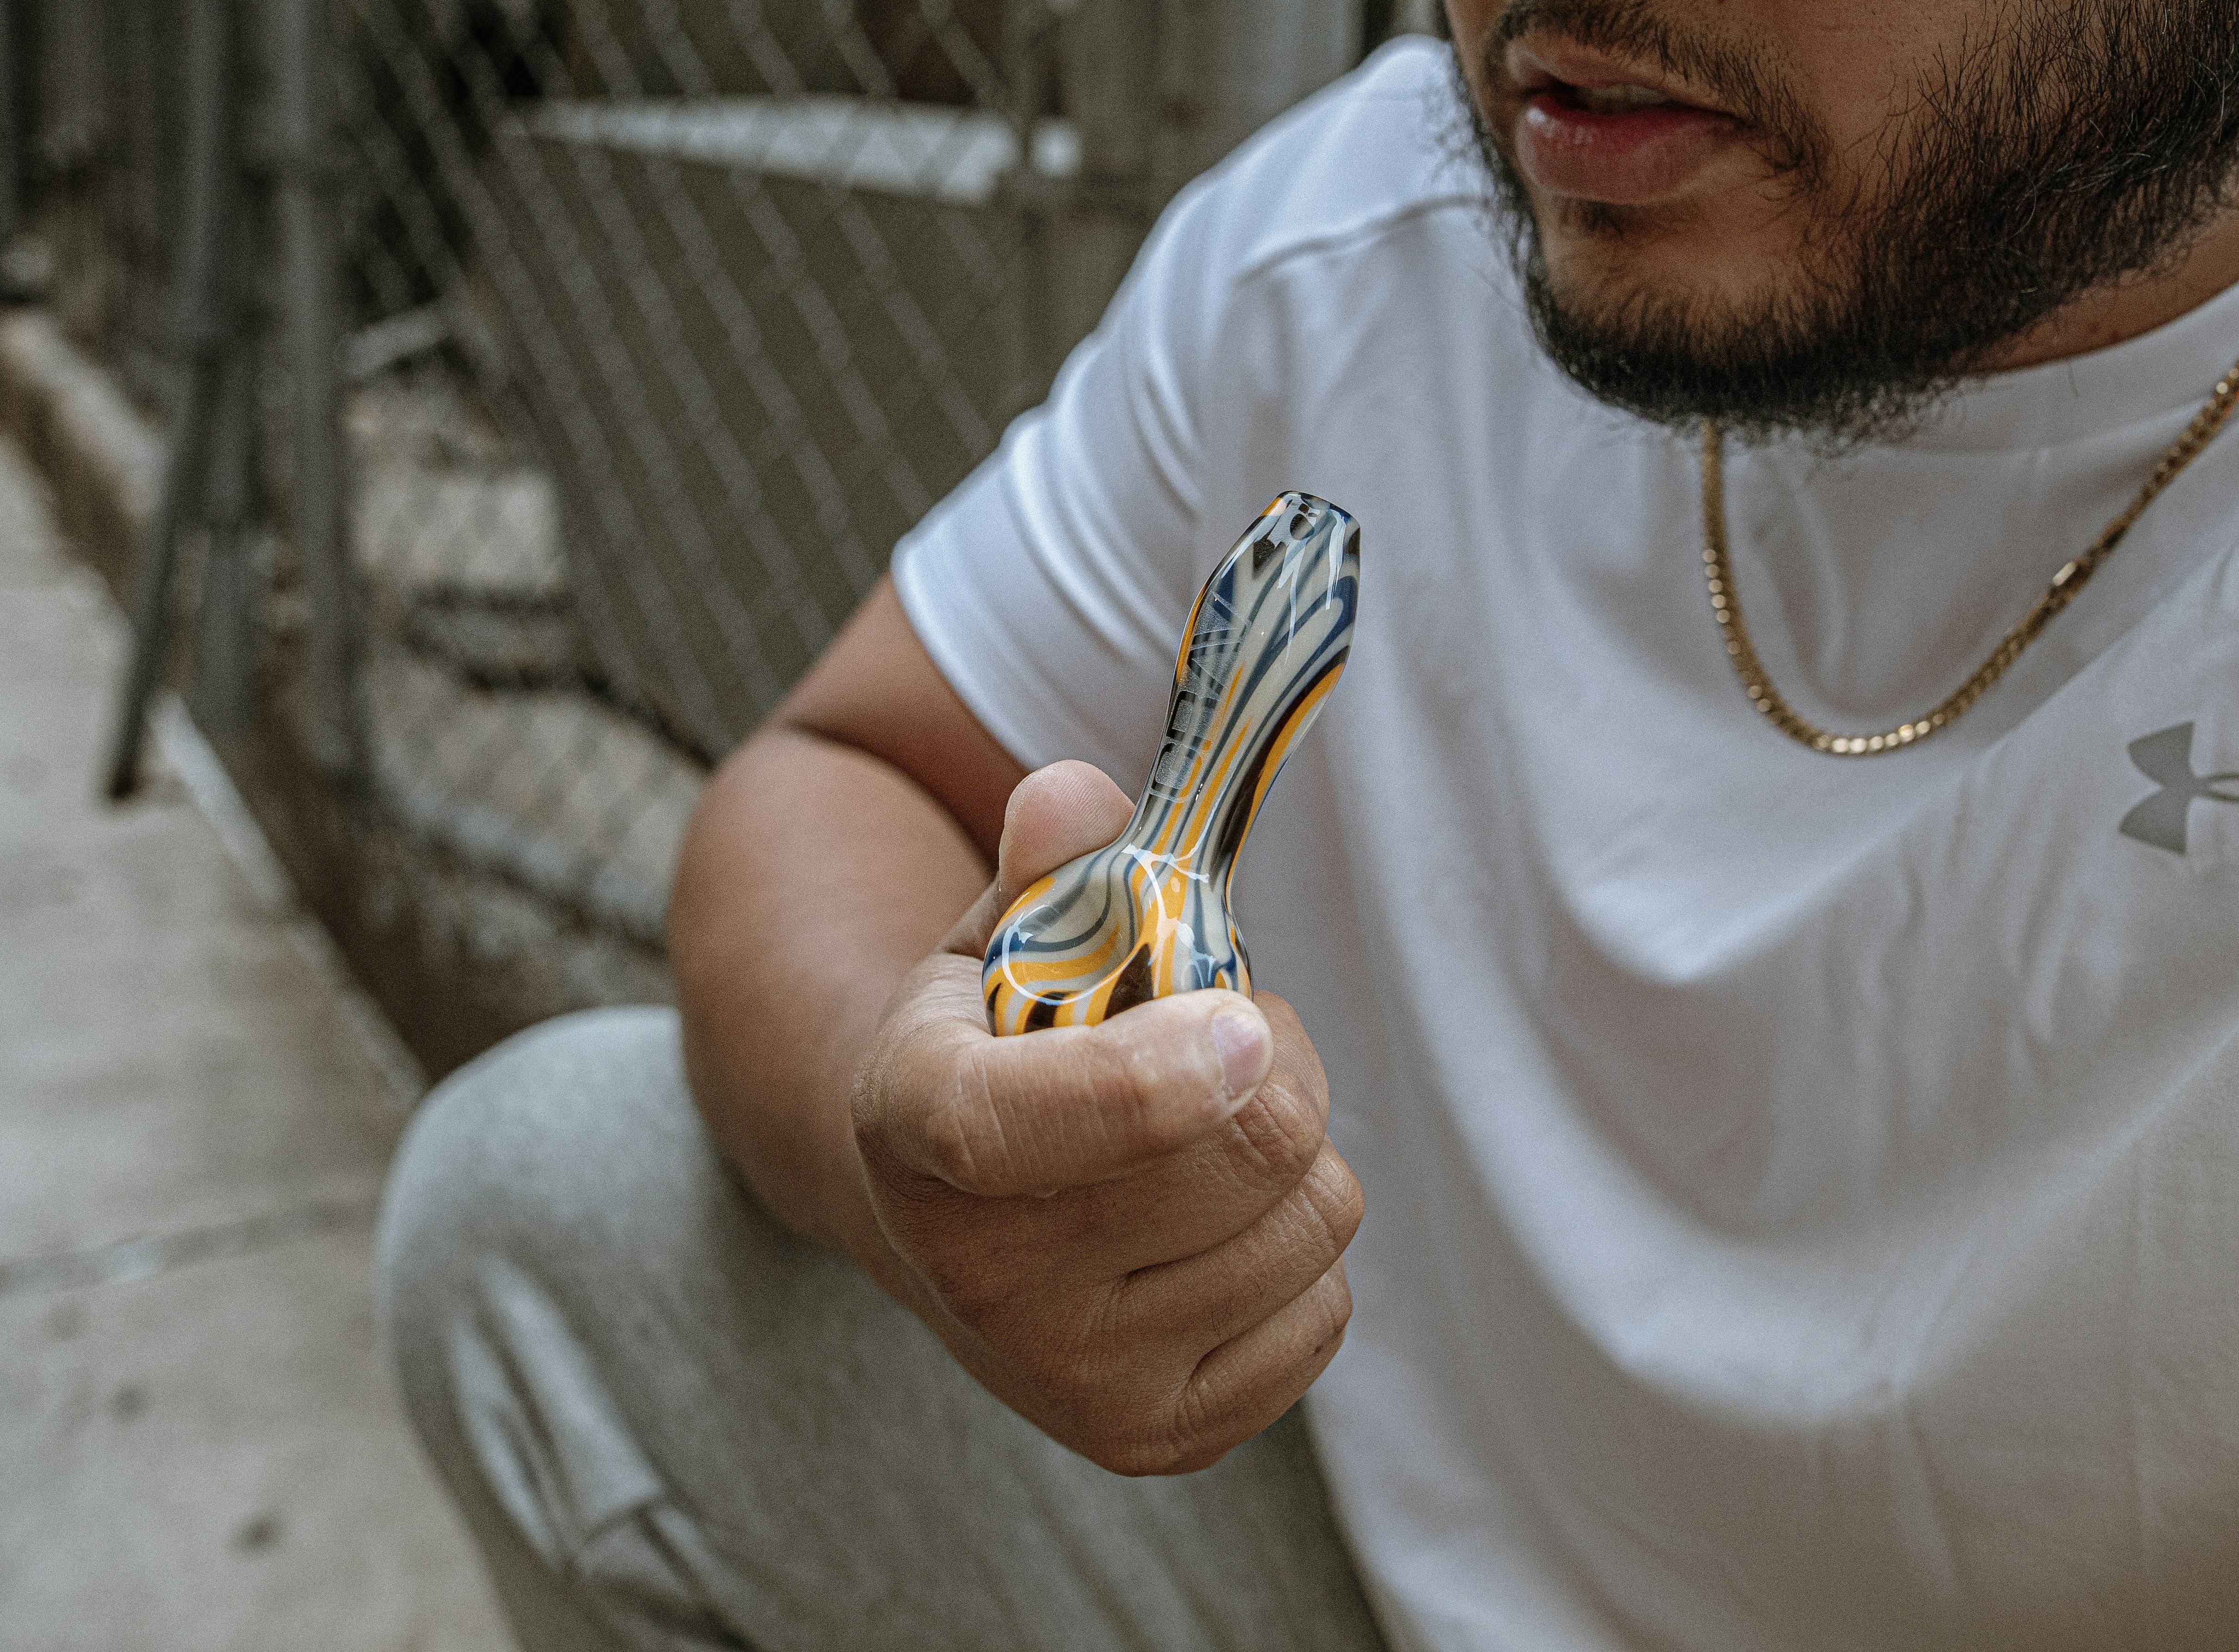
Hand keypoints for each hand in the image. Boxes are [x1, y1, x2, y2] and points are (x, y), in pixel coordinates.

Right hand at [847, 761, 1361, 1475]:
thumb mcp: (993, 937)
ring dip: (1298, 1150)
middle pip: (1246, 1150)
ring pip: (1311, 1224)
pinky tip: (1214, 1223)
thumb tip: (1078, 798)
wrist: (944, 1220)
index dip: (1146, 1080)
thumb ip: (1044, 859)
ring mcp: (1068, 1378)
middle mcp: (976, 1278)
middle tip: (1234, 1031)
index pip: (1014, 1127)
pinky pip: (1326, 1314)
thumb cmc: (995, 1044)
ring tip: (1214, 1126)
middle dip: (1279, 1057)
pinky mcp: (1158, 1439)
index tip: (1242, 1027)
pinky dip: (1297, 1249)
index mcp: (912, 1127)